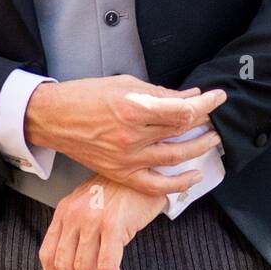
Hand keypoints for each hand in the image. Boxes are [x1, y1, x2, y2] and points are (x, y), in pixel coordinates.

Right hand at [24, 75, 225, 196]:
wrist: (53, 118)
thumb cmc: (85, 96)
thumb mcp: (125, 84)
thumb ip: (160, 93)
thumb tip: (190, 95)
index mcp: (132, 108)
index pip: (182, 110)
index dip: (205, 104)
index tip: (217, 97)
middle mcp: (131, 136)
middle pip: (181, 131)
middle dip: (204, 122)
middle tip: (214, 117)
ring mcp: (126, 158)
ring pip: (175, 158)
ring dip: (198, 148)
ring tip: (211, 139)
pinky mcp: (120, 173)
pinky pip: (155, 185)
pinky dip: (178, 184)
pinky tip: (194, 175)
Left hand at [39, 176, 167, 269]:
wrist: (147, 174)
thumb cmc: (123, 193)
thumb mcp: (91, 207)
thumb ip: (79, 232)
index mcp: (64, 212)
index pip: (48, 254)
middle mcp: (74, 215)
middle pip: (65, 266)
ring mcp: (92, 219)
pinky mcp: (113, 224)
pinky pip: (107, 267)